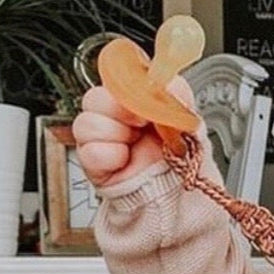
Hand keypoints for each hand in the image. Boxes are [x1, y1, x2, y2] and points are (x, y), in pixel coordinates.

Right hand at [72, 74, 195, 186]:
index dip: (125, 83)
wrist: (178, 196)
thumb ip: (178, 95)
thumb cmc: (180, 161)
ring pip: (85, 122)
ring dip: (115, 133)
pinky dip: (110, 155)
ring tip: (132, 143)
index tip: (143, 93)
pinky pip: (88, 151)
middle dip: (119, 109)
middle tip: (140, 122)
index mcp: (134, 101)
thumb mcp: (187, 122)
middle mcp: (115, 118)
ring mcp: (102, 140)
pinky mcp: (94, 164)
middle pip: (94, 97)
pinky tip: (124, 159)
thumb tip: (166, 79)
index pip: (114, 78)